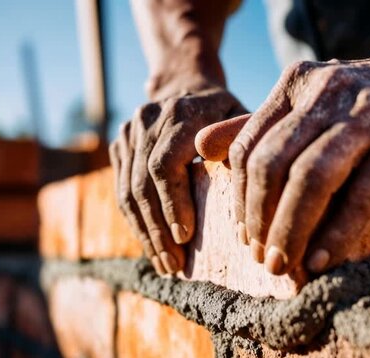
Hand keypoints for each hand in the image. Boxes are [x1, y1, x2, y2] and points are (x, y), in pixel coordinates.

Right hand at [110, 86, 244, 274]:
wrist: (185, 80)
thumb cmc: (225, 109)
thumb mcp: (242, 116)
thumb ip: (243, 146)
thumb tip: (250, 193)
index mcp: (182, 113)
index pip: (164, 165)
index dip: (173, 204)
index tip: (186, 238)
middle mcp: (148, 119)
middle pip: (143, 183)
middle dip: (158, 229)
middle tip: (175, 264)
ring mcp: (129, 131)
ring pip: (128, 191)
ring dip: (145, 232)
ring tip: (164, 263)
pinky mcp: (119, 144)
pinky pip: (121, 189)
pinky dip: (136, 221)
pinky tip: (151, 245)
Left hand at [196, 49, 369, 274]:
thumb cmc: (364, 100)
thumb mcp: (307, 101)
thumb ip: (255, 125)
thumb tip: (201, 147)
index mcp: (294, 85)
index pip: (249, 147)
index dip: (239, 198)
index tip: (243, 235)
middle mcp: (326, 92)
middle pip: (272, 164)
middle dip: (259, 218)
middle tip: (261, 258)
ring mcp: (367, 113)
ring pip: (312, 178)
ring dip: (291, 229)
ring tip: (284, 264)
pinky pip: (362, 194)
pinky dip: (337, 232)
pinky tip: (322, 259)